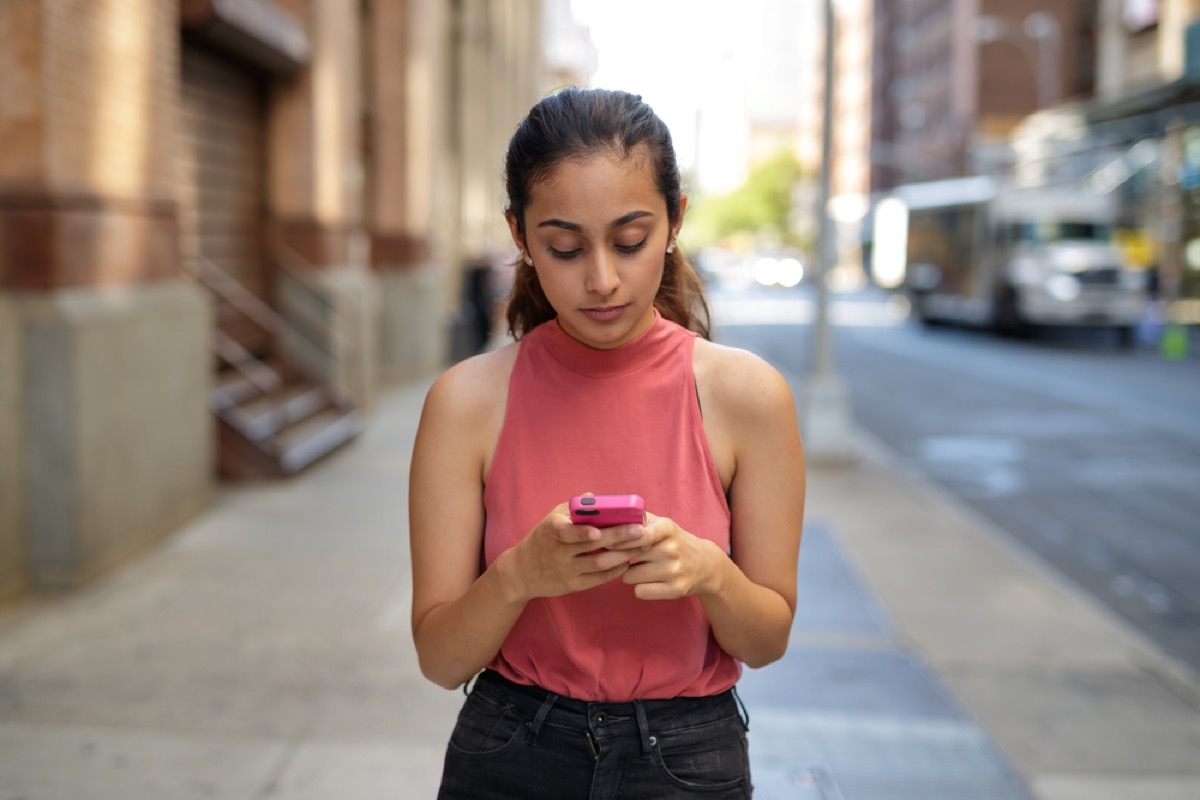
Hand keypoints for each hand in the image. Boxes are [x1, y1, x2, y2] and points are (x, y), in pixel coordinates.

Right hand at [497, 503, 645, 600]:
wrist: (521, 572)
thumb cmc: (542, 539)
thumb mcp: (551, 519)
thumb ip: (573, 508)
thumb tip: (594, 497)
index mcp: (552, 530)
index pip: (565, 531)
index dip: (581, 532)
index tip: (598, 531)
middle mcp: (558, 552)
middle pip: (592, 546)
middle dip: (618, 537)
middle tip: (640, 530)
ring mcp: (565, 570)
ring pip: (599, 563)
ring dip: (623, 555)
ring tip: (642, 546)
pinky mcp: (572, 586)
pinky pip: (598, 579)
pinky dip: (615, 570)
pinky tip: (628, 561)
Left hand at [610, 512, 726, 599]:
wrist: (706, 564)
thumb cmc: (674, 542)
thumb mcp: (662, 524)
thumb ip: (637, 519)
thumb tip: (608, 518)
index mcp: (666, 528)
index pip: (637, 533)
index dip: (619, 539)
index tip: (608, 542)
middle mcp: (671, 549)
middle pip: (625, 557)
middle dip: (618, 558)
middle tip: (620, 557)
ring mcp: (673, 571)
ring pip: (629, 577)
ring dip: (629, 574)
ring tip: (643, 568)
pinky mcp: (675, 590)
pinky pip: (639, 592)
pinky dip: (640, 588)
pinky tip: (650, 581)